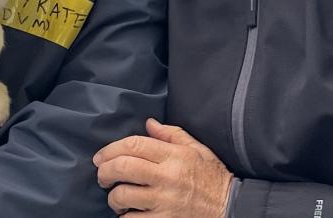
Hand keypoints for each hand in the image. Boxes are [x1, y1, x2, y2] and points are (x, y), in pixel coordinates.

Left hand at [94, 118, 233, 216]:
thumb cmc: (213, 178)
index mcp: (174, 155)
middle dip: (104, 171)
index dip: (110, 149)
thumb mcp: (197, 149)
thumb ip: (171, 135)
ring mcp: (166, 201)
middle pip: (123, 167)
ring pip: (123, 195)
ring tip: (116, 198)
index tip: (100, 157)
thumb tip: (148, 123)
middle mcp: (168, 176)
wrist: (233, 208)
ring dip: (113, 198)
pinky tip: (129, 214)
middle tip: (102, 177)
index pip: (133, 145)